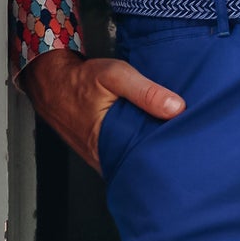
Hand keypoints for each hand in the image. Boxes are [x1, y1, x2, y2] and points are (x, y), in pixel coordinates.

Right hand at [19, 47, 185, 172]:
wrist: (51, 80)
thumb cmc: (80, 79)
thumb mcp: (115, 76)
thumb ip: (146, 92)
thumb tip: (176, 107)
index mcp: (107, 145)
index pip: (146, 162)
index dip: (167, 157)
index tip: (188, 150)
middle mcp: (102, 157)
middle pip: (140, 164)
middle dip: (162, 157)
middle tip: (186, 148)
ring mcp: (99, 156)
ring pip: (131, 161)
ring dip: (148, 152)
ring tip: (172, 143)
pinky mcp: (98, 150)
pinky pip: (122, 154)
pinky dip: (135, 147)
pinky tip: (149, 136)